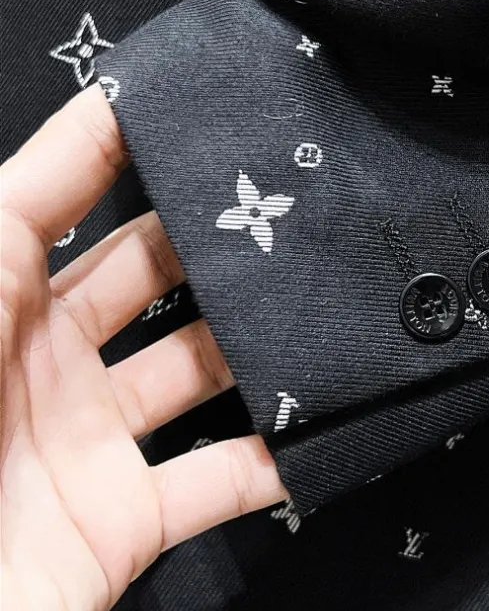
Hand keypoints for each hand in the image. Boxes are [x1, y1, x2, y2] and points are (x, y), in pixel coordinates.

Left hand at [1, 85, 286, 610]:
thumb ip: (19, 203)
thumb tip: (98, 105)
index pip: (71, 196)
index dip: (128, 145)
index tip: (206, 106)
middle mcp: (49, 360)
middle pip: (157, 278)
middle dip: (216, 241)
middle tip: (290, 202)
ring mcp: (92, 439)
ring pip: (202, 371)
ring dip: (259, 344)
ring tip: (321, 299)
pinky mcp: (126, 518)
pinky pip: (219, 480)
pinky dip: (274, 460)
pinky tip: (325, 423)